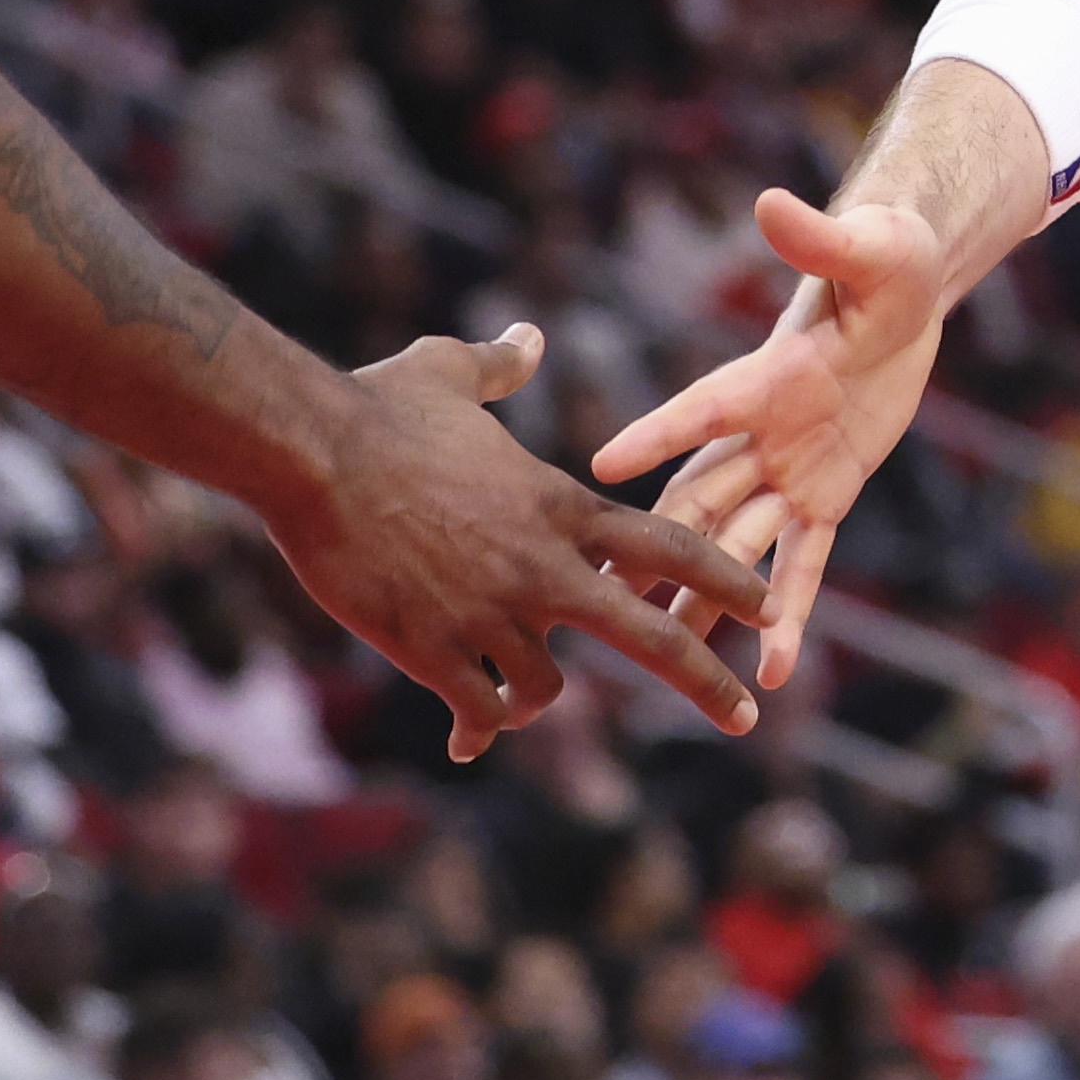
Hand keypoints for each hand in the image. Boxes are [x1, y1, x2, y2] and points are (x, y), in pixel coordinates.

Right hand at [271, 326, 770, 760]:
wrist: (311, 453)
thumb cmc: (376, 407)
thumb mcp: (449, 372)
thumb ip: (500, 367)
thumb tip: (528, 340)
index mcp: (562, 505)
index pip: (670, 544)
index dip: (726, 576)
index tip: (768, 601)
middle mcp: (544, 566)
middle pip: (651, 637)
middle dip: (705, 681)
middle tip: (744, 722)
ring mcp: (492, 612)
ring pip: (546, 689)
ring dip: (531, 698)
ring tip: (504, 703)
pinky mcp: (435, 649)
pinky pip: (481, 710)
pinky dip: (479, 727)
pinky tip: (464, 739)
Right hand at [594, 182, 968, 691]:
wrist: (903, 293)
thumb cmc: (883, 256)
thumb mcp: (869, 249)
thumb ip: (819, 238)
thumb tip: (774, 203)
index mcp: (761, 377)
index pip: (701, 410)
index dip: (658, 437)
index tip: (599, 467)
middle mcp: (761, 433)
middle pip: (697, 500)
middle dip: (651, 546)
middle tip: (596, 593)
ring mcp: (787, 471)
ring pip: (735, 547)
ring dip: (704, 598)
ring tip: (664, 658)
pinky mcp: (824, 496)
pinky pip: (806, 566)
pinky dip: (791, 615)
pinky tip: (772, 670)